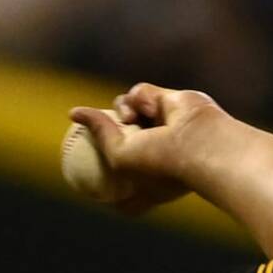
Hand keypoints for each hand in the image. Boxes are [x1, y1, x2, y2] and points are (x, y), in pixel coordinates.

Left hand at [68, 83, 225, 215]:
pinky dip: (142, 99)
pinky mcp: (169, 101)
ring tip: (132, 120)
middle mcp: (155, 152)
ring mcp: (162, 125)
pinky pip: (141, 92)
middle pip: (118, 136)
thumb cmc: (158, 162)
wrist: (198, 144)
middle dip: (107, 130)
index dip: (99, 174)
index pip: (118, 179)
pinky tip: (152, 109)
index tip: (80, 171)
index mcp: (145, 181)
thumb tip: (74, 112)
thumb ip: (98, 133)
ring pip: (125, 108)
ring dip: (123, 109)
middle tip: (86, 128)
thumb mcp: (117, 156)